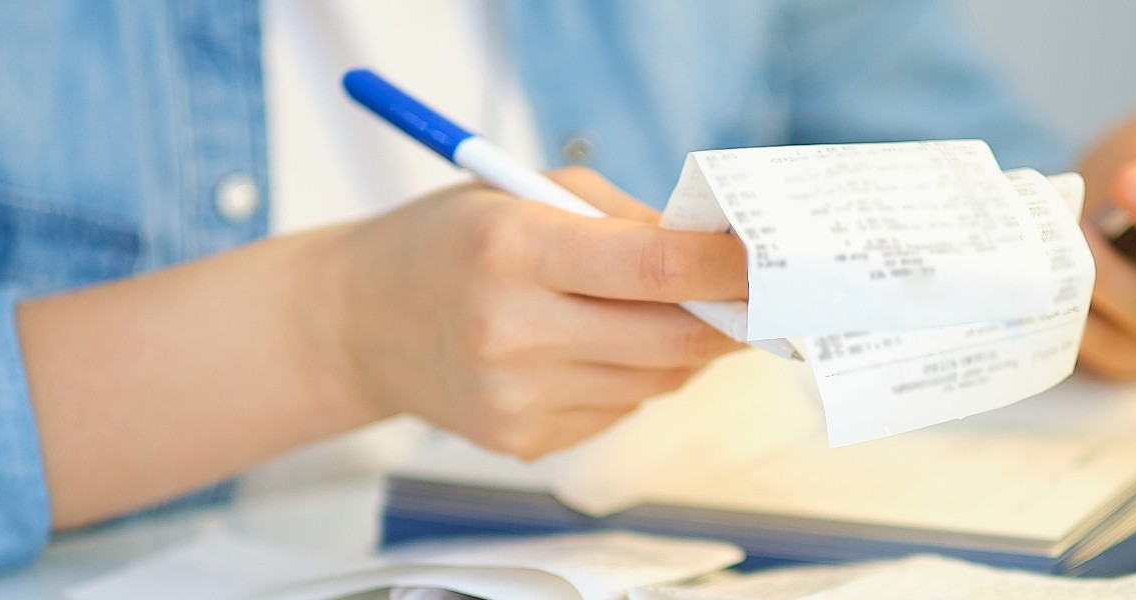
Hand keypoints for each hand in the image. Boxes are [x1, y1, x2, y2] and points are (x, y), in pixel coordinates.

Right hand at [314, 167, 745, 458]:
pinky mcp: (521, 439)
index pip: (655, 267)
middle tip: (754, 298)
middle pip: (672, 339)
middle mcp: (513, 330)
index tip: (774, 262)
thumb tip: (723, 259)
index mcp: (515, 250)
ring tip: (653, 313)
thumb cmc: (455, 242)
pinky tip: (588, 349)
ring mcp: (516, 396)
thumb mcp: (527, 195)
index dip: (730, 267)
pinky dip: (628, 379)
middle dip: (727, 318)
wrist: (360, 320)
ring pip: (655, 382)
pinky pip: (619, 411)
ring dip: (680, 350)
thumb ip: (629, 222)